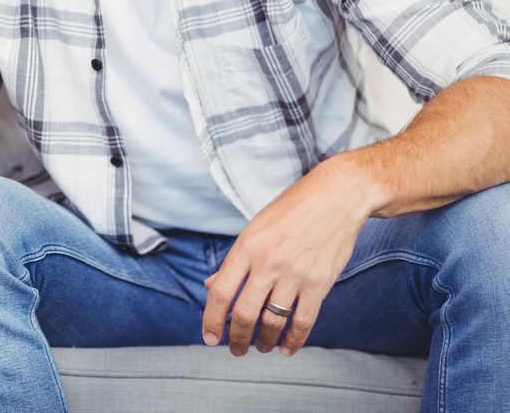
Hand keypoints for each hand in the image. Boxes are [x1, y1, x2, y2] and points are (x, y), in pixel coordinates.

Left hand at [201, 157, 373, 356]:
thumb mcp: (254, 228)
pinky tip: (286, 349)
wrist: (337, 197)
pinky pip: (303, 321)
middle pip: (244, 313)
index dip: (211, 319)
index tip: (209, 336)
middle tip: (234, 349)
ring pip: (272, 322)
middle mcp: (268, 262)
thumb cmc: (291, 210)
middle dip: (235, 339)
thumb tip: (212, 286)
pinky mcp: (319, 284)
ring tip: (258, 348)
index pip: (220, 292)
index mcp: (246, 247)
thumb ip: (234, 261)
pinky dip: (293, 341)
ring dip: (262, 342)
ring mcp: (295, 275)